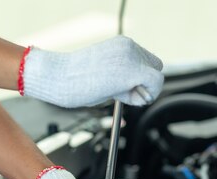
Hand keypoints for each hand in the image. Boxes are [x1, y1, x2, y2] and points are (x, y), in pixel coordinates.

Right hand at [22, 35, 163, 107]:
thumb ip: (124, 75)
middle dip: (144, 83)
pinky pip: (155, 85)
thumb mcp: (106, 71)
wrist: (60, 77)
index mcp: (122, 44)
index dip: (139, 78)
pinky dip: (146, 95)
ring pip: (156, 78)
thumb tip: (142, 89)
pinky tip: (124, 96)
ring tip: (115, 92)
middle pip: (155, 67)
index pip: (146, 61)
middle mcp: (130, 47)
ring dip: (142, 90)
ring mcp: (132, 58)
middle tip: (121, 92)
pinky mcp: (133, 71)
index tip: (123, 86)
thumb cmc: (77, 78)